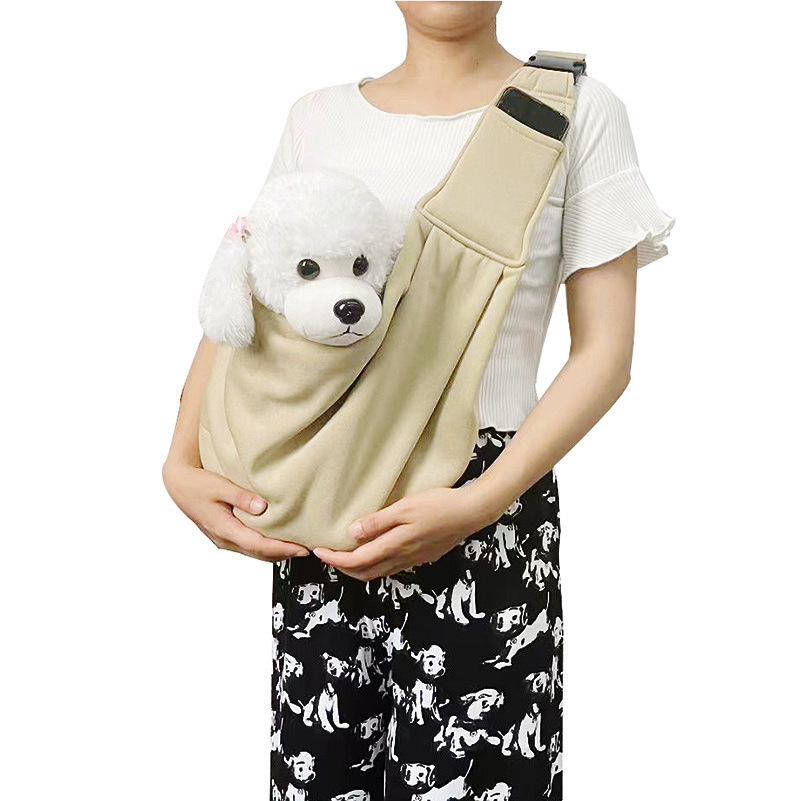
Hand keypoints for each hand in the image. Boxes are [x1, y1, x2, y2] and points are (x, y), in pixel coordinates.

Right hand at [162, 459, 309, 561]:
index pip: (258, 545)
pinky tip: (277, 541)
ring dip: (276, 552)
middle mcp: (224, 539)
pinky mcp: (225, 535)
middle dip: (284, 553)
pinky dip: (265, 547)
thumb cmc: (197, 483)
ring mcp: (223, 539)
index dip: (282, 548)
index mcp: (223, 528)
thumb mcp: (219, 486)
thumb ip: (241, 496)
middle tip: (307, 549)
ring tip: (297, 547)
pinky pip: (249, 546)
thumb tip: (262, 507)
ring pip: (254, 553)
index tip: (301, 548)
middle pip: (259, 554)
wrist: (178, 484)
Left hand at [313, 483, 506, 580]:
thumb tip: (351, 534)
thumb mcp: (404, 507)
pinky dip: (375, 565)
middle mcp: (402, 558)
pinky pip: (391, 568)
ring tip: (345, 555)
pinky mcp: (421, 556)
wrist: (470, 512)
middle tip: (327, 555)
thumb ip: (378, 521)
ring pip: (378, 573)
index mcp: (395, 546)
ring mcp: (413, 560)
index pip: (356, 561)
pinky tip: (374, 553)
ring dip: (358, 568)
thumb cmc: (438, 504)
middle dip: (342, 568)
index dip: (334, 559)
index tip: (318, 551)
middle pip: (364, 573)